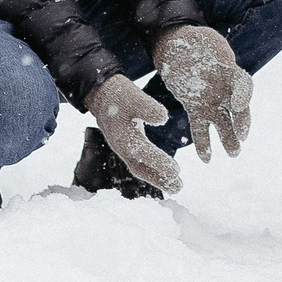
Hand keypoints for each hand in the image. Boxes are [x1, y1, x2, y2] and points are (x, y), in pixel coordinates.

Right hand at [85, 75, 181, 194]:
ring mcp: (123, 149)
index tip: (177, 170)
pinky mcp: (127, 146)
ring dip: (158, 178)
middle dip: (160, 179)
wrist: (102, 94)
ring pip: (140, 168)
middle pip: (141, 168)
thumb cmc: (119, 95)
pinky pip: (140, 163)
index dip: (159, 162)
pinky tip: (165, 174)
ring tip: (176, 187)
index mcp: (123, 137)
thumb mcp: (134, 96)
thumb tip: (163, 118)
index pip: (143, 153)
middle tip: (179, 188)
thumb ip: (147, 107)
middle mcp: (121, 147)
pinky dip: (153, 170)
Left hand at [153, 26, 251, 161]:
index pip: (243, 84)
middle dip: (241, 124)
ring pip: (223, 123)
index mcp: (230, 70)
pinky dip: (203, 143)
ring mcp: (212, 100)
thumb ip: (212, 51)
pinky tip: (205, 160)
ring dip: (228, 139)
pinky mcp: (196, 107)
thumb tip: (221, 61)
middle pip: (237, 108)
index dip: (244, 95)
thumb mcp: (205, 39)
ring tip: (233, 154)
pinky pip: (201, 128)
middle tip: (242, 137)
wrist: (178, 45)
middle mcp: (225, 89)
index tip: (238, 105)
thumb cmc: (195, 40)